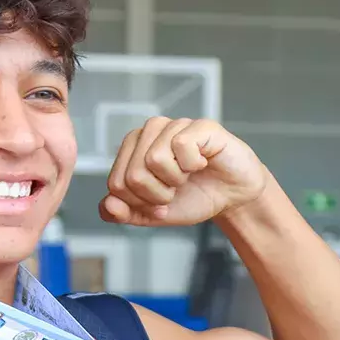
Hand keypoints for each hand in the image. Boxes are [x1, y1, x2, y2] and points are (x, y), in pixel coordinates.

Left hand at [99, 117, 270, 226]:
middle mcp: (148, 132)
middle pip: (133, 174)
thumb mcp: (151, 214)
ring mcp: (174, 125)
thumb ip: (123, 213)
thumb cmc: (191, 198)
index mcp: (131, 150)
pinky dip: (192, 165)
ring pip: (154, 159)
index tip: (159, 201)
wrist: (231, 197)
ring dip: (175, 180)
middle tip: (175, 190)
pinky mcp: (199, 125)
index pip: (116, 184)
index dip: (140, 203)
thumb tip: (108, 205)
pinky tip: (202, 162)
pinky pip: (181, 146)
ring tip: (187, 175)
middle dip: (157, 195)